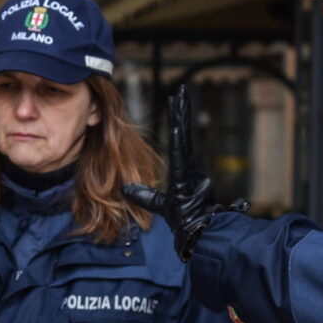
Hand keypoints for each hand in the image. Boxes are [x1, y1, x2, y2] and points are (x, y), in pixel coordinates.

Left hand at [121, 86, 244, 260]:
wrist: (197, 233)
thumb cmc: (185, 220)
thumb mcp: (158, 204)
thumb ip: (144, 195)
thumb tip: (125, 188)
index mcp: (183, 169)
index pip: (179, 139)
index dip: (177, 120)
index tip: (175, 102)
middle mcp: (188, 166)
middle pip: (183, 132)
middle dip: (181, 111)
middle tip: (181, 90)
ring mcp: (189, 170)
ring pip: (184, 139)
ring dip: (181, 118)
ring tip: (180, 97)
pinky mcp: (187, 179)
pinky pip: (182, 157)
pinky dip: (179, 142)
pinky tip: (176, 126)